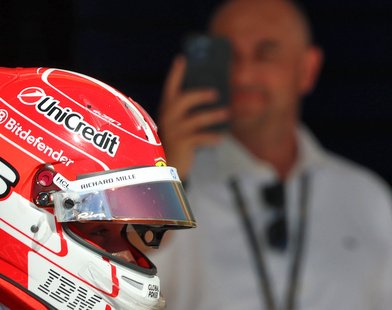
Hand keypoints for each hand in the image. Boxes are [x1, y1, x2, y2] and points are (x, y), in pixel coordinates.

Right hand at [157, 56, 230, 178]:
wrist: (164, 168)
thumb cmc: (174, 143)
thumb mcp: (176, 125)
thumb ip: (185, 113)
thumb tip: (210, 98)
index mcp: (166, 110)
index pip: (170, 87)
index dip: (176, 73)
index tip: (182, 59)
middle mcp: (168, 117)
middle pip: (184, 99)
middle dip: (200, 94)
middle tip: (215, 93)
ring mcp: (175, 130)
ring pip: (197, 119)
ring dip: (214, 115)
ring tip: (226, 113)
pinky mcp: (183, 144)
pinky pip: (202, 137)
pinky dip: (212, 137)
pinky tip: (221, 138)